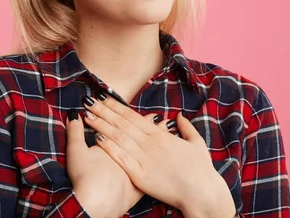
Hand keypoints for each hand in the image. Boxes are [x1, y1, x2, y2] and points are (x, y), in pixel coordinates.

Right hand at [65, 108, 160, 217]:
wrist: (96, 203)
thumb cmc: (85, 178)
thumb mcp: (76, 152)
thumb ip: (75, 132)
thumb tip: (73, 116)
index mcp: (117, 143)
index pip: (125, 125)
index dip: (131, 116)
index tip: (135, 108)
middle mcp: (132, 154)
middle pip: (142, 136)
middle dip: (149, 125)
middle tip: (157, 117)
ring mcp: (139, 170)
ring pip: (152, 151)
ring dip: (158, 141)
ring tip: (165, 129)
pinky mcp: (141, 186)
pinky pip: (154, 171)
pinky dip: (160, 162)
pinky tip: (166, 159)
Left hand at [81, 91, 236, 217]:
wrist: (202, 193)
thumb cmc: (201, 170)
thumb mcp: (196, 144)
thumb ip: (186, 128)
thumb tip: (179, 115)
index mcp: (161, 135)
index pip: (133, 116)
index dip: (116, 106)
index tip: (103, 97)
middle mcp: (150, 143)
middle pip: (122, 123)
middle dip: (103, 111)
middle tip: (88, 101)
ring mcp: (145, 158)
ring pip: (119, 137)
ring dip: (101, 125)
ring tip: (87, 116)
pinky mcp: (141, 175)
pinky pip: (122, 158)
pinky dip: (109, 147)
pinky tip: (96, 138)